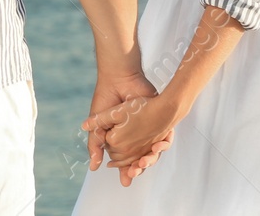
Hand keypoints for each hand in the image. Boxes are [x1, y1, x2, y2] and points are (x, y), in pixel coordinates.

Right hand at [85, 70, 172, 185]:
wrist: (120, 79)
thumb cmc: (106, 99)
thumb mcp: (99, 125)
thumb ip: (95, 145)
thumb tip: (94, 168)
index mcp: (120, 138)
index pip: (125, 161)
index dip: (126, 171)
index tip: (126, 180)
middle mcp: (134, 136)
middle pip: (140, 160)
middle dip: (138, 168)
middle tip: (134, 172)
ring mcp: (147, 130)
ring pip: (153, 153)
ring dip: (150, 160)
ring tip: (144, 163)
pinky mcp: (159, 122)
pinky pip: (165, 140)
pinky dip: (163, 146)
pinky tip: (157, 147)